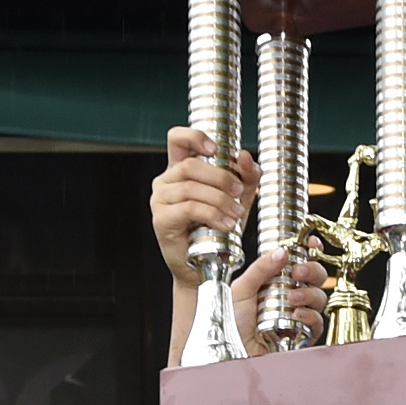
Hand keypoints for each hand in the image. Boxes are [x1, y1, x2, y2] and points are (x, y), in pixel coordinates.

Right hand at [153, 126, 257, 288]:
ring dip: (219, 200)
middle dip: (220, 177)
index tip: (215, 149)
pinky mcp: (162, 220)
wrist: (205, 268)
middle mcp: (165, 183)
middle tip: (238, 192)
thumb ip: (245, 176)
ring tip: (236, 214)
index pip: (177, 139)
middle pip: (190, 165)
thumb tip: (244, 155)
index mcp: (180, 171)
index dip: (194, 137)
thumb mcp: (237, 199)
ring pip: (191, 188)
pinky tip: (225, 224)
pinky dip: (212, 214)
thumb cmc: (217, 232)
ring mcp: (160, 201)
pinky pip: (189, 208)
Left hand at [214, 245, 329, 348]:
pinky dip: (310, 316)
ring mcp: (299, 314)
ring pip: (320, 297)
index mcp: (277, 280)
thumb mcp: (241, 288)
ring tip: (292, 298)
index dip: (310, 250)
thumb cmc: (232, 323)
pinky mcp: (303, 334)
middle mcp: (290, 295)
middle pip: (316, 277)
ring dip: (309, 294)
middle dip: (312, 270)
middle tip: (299, 272)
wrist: (231, 351)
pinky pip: (318, 322)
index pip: (299, 261)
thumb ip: (261, 268)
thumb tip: (282, 250)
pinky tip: (297, 315)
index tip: (311, 243)